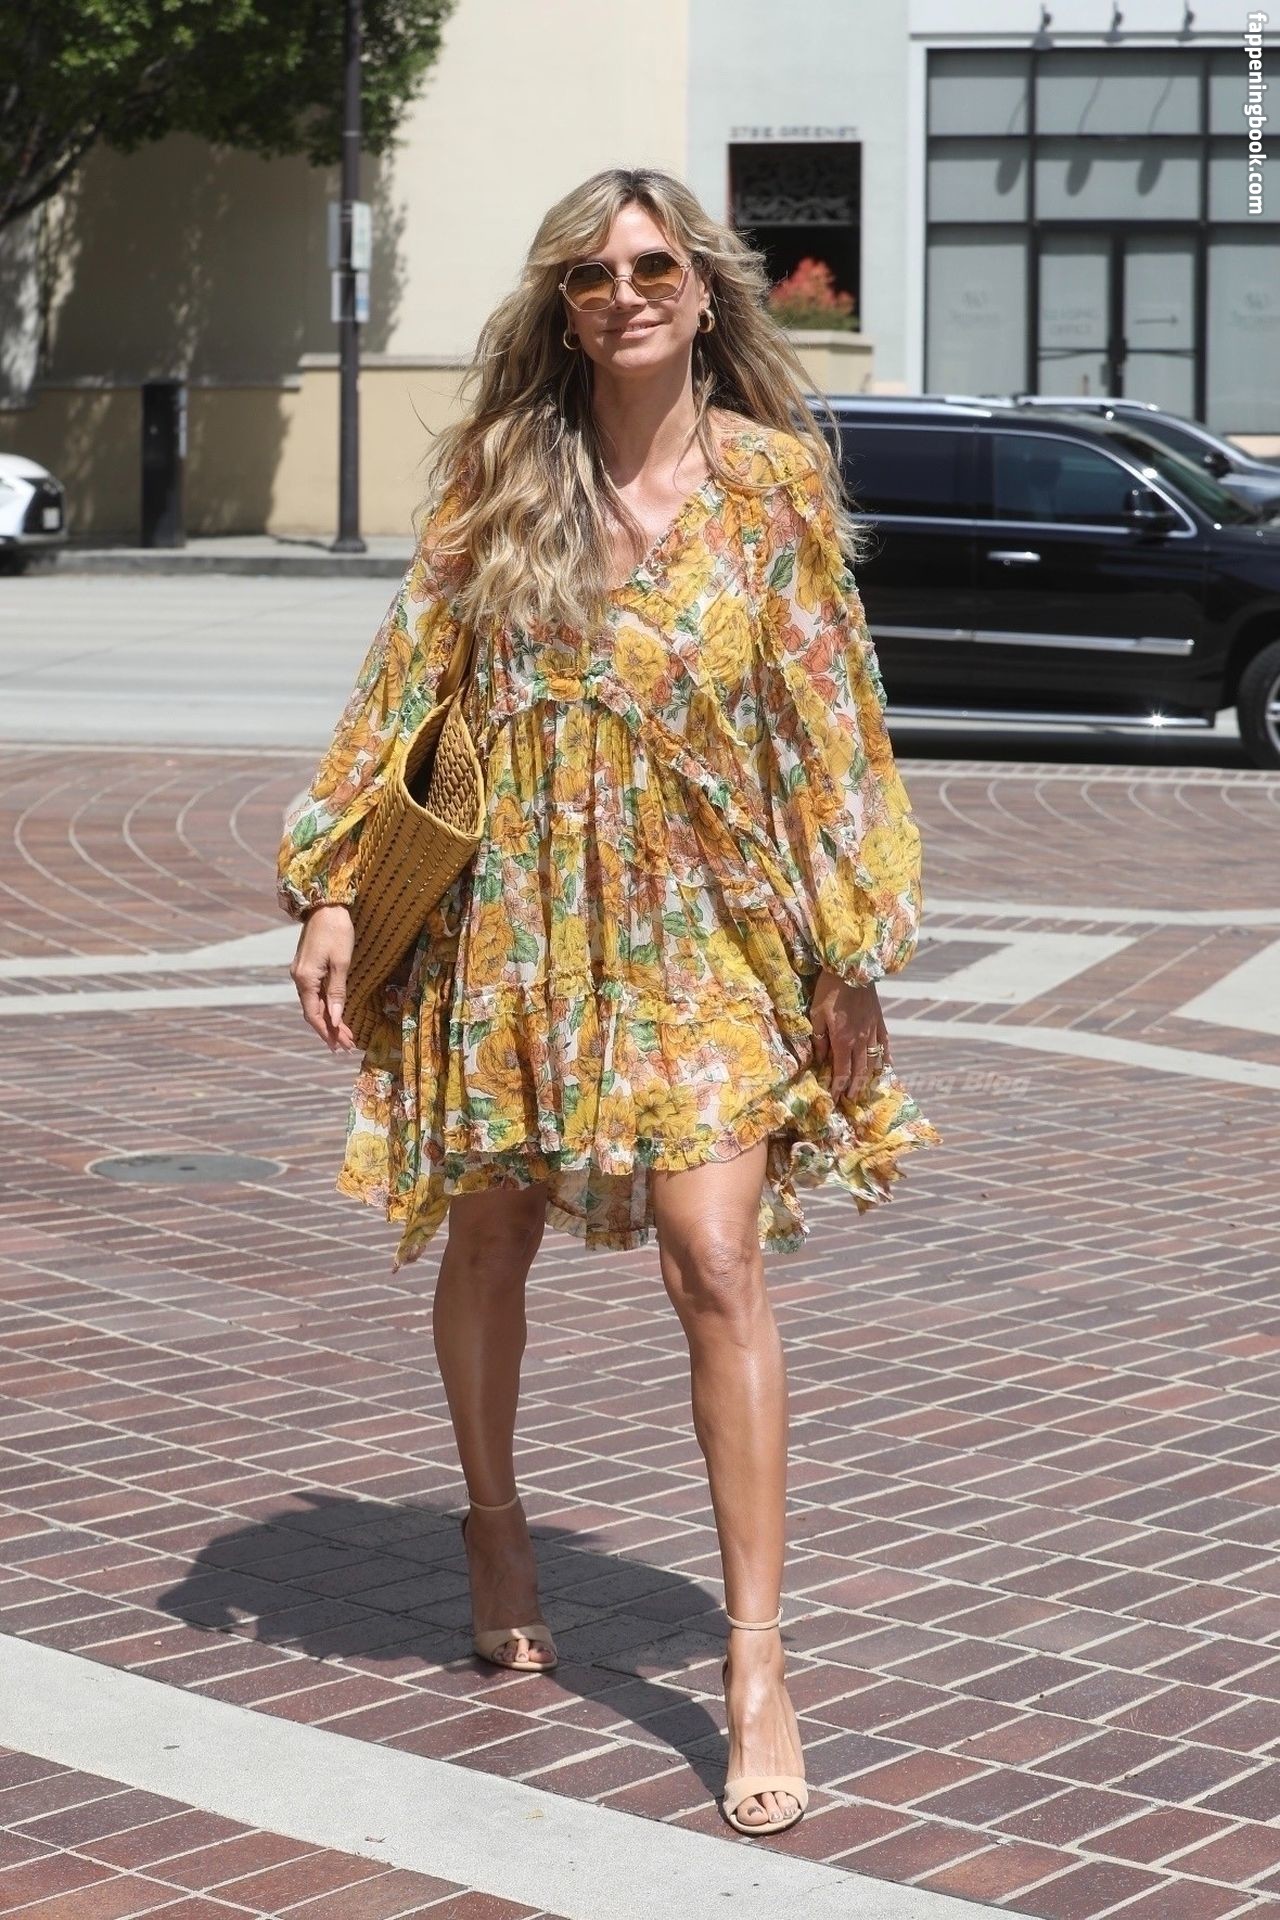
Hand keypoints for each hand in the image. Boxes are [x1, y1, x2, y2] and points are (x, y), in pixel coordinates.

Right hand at [290, 904, 356, 1052]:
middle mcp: (299, 979)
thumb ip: (337, 992)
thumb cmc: (336, 931)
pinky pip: (313, 994)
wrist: (325, 905)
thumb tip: (334, 1018)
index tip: (341, 1046)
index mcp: (305, 979)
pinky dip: (325, 1007)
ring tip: (344, 1035)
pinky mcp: (306, 967)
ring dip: (328, 1021)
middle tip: (346, 1046)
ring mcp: (301, 973)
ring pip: (313, 1004)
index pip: (314, 1015)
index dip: (327, 1032)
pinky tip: (334, 1014)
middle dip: (329, 1030)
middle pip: (313, 1013)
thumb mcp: (341, 962)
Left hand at [809, 969, 891, 1102]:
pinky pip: (885, 1045)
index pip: (842, 1071)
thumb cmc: (829, 990)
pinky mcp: (879, 1022)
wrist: (852, 968)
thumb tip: (821, 1059)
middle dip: (854, 1088)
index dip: (838, 1087)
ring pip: (873, 1061)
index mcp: (842, 1039)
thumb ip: (819, 1039)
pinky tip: (887, 1067)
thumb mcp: (816, 1014)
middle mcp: (860, 1040)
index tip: (835, 1099)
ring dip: (868, 1077)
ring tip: (865, 1089)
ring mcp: (872, 1031)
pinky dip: (886, 1058)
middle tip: (850, 1100)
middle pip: (859, 1071)